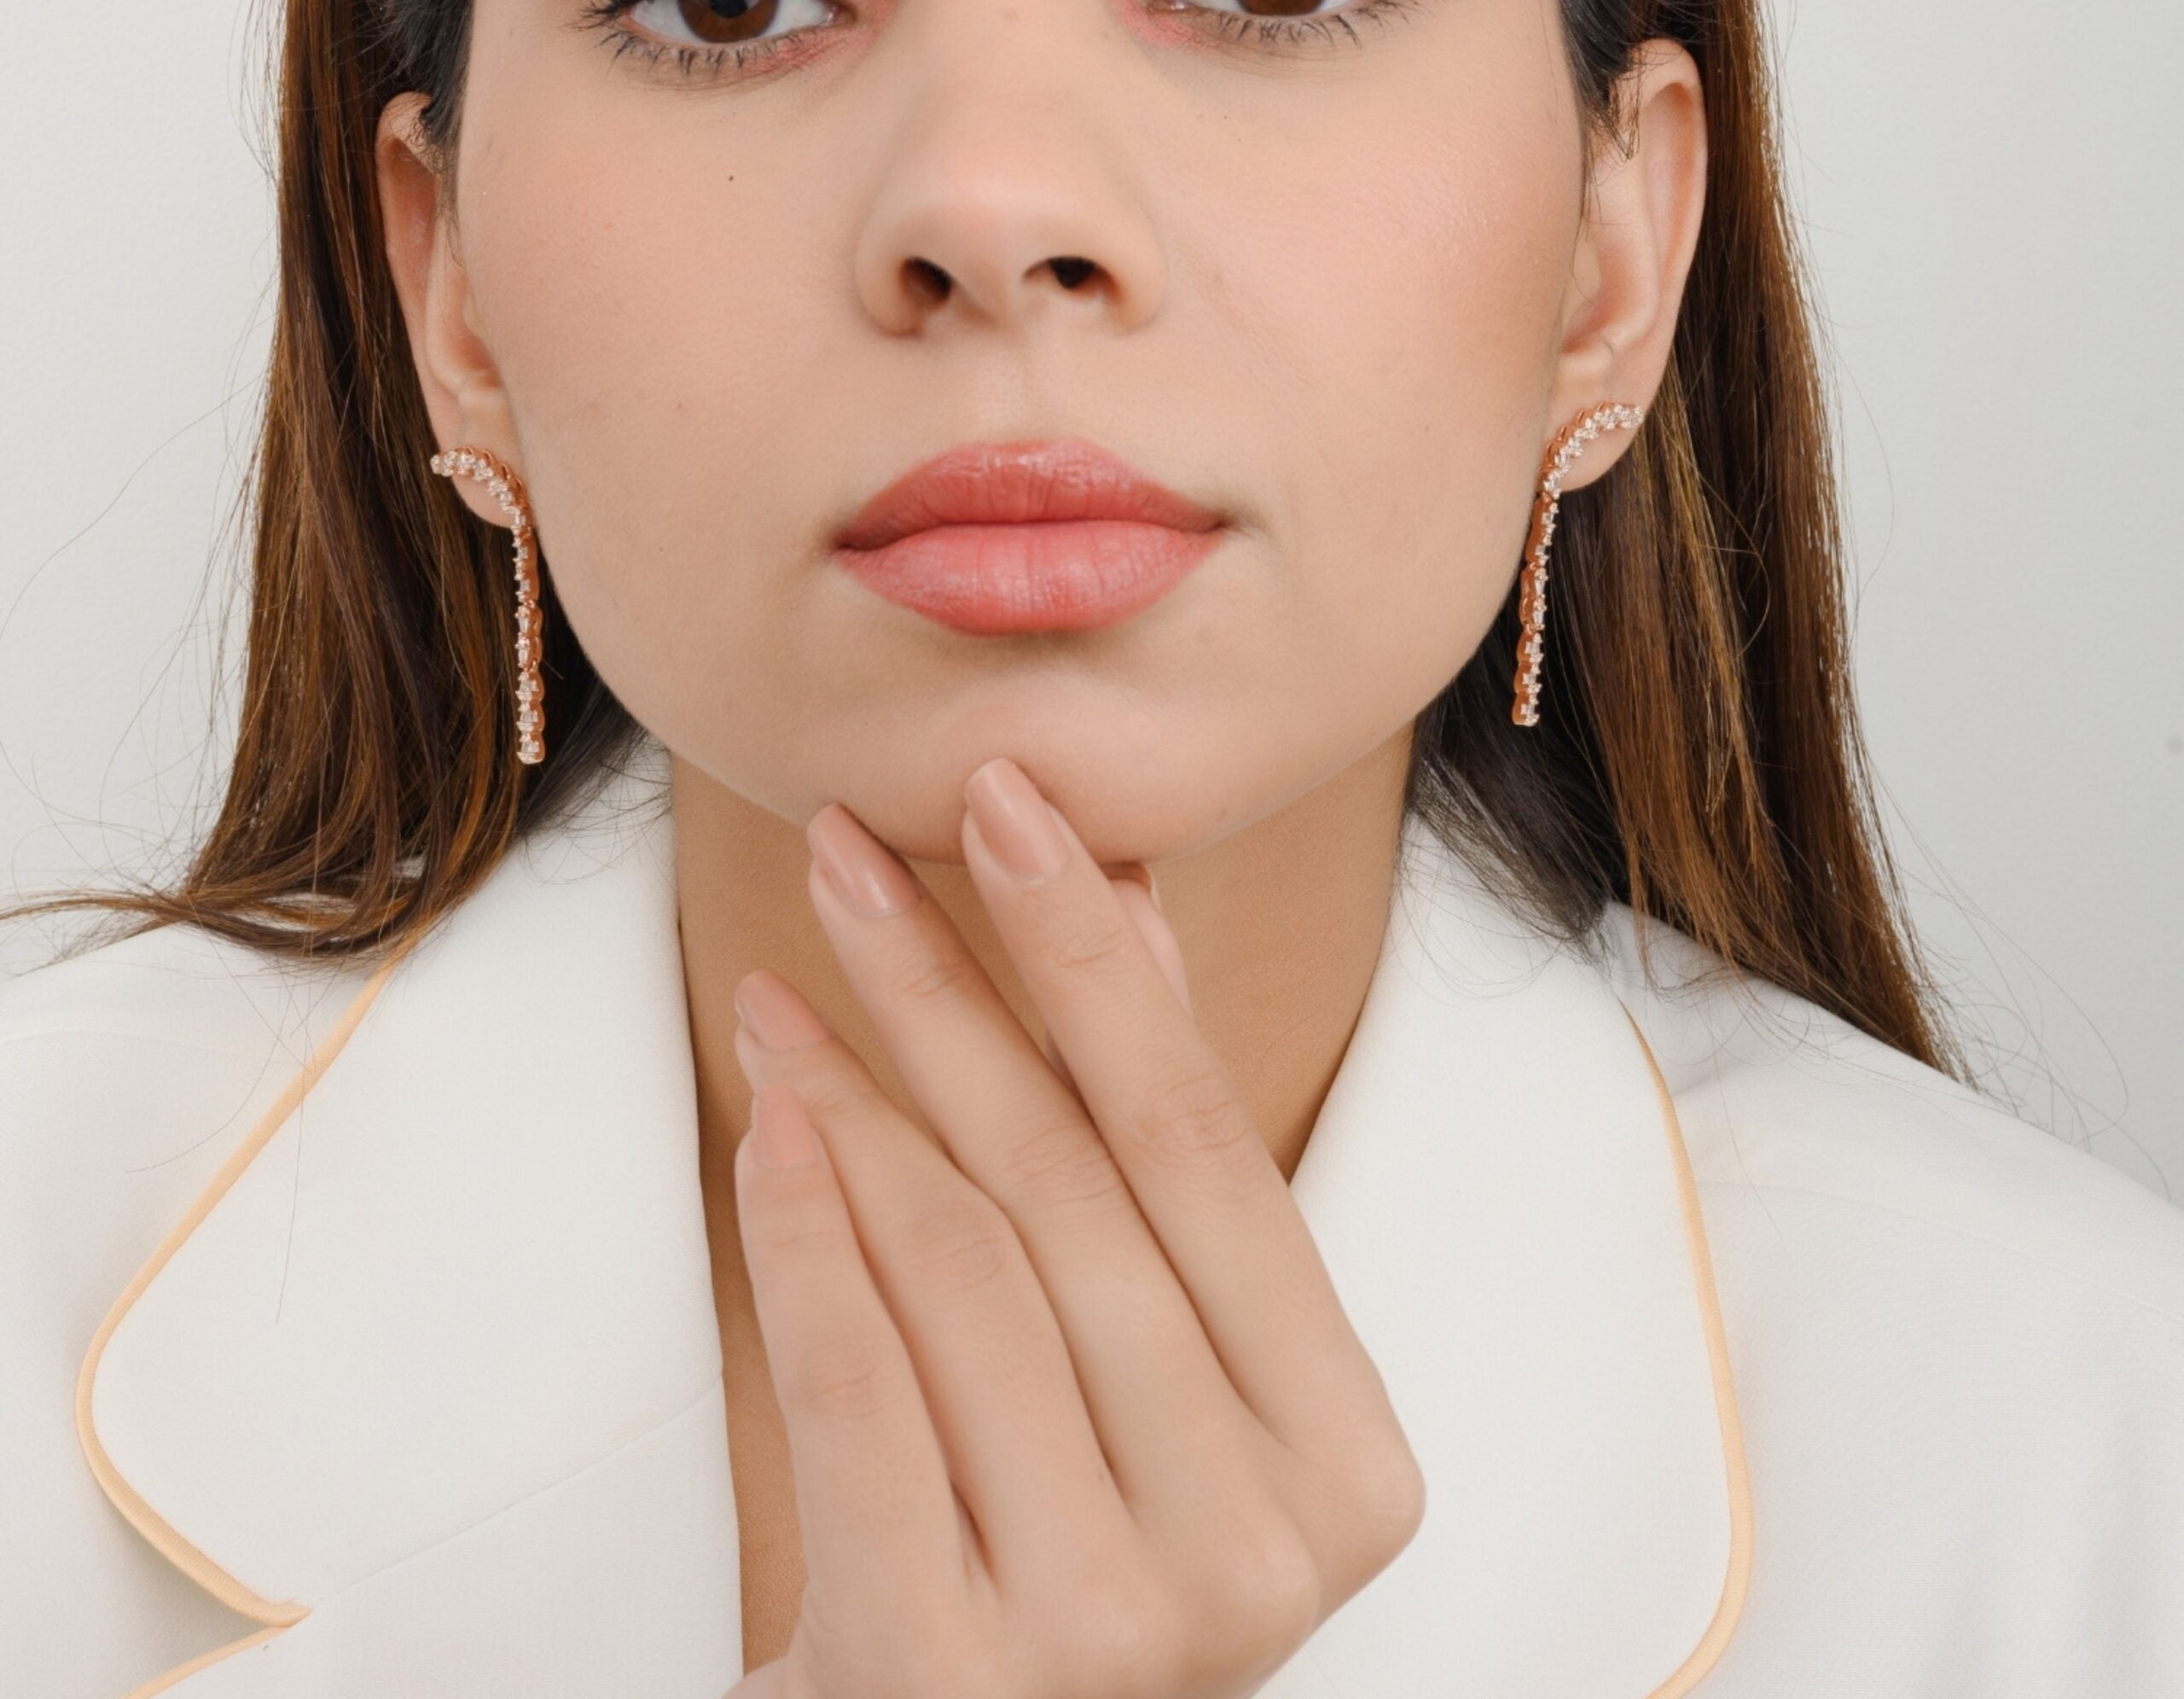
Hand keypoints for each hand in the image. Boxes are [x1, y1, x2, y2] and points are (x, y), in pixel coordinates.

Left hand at [726, 757, 1425, 1698]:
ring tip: (782, 990)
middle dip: (951, 990)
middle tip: (851, 851)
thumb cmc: (1063, 1538)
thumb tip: (1120, 896)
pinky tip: (767, 1122)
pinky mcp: (957, 1676)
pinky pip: (862, 1395)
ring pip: (967, 1271)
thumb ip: (1157, 1158)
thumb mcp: (1152, 1369)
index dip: (1098, 957)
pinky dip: (808, 1238)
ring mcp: (1121, 1627)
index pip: (1204, 1144)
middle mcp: (1264, 1546)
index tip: (1009, 801)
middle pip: (1075, 1188)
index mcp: (1349, 1454)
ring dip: (859, 1098)